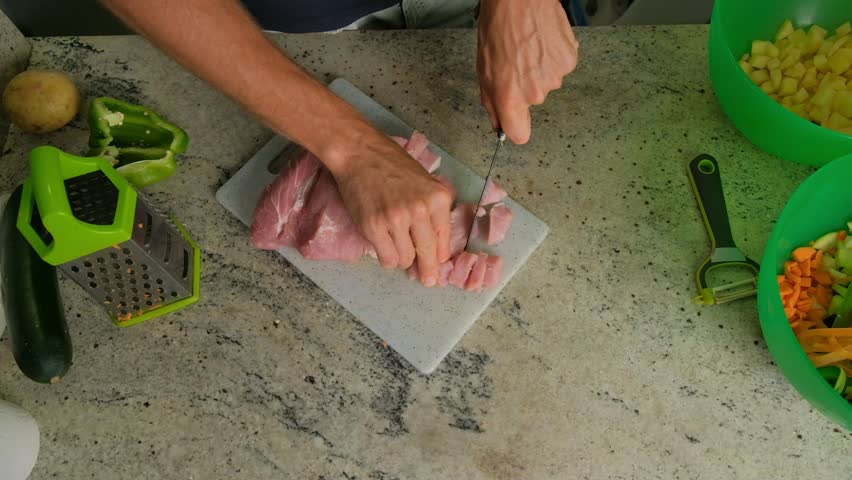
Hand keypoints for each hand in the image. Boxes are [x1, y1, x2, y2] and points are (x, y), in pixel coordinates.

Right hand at [331, 135, 453, 286]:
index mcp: (438, 198)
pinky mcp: (374, 227)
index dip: (440, 256)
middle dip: (428, 271)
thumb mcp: (426, 182)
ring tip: (395, 244)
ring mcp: (396, 219)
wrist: (360, 153)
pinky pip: (387, 258)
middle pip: (428, 253)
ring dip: (402, 257)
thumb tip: (437, 246)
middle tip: (428, 280)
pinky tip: (384, 245)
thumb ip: (433, 210)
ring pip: (406, 259)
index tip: (439, 265)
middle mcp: (420, 210)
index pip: (443, 240)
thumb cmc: (393, 165)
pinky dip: (387, 257)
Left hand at [477, 0, 578, 143]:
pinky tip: (542, 41)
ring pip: (546, 83)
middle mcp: (535, 92)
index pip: (520, 134)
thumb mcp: (483, 69)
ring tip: (529, 47)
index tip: (512, 119)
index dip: (515, 127)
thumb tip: (498, 123)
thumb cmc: (498, 27)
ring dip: (538, 70)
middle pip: (531, 102)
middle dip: (523, 87)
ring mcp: (555, 77)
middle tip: (515, 61)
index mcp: (511, 97)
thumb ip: (491, 101)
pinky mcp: (570, 61)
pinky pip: (560, 67)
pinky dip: (552, 57)